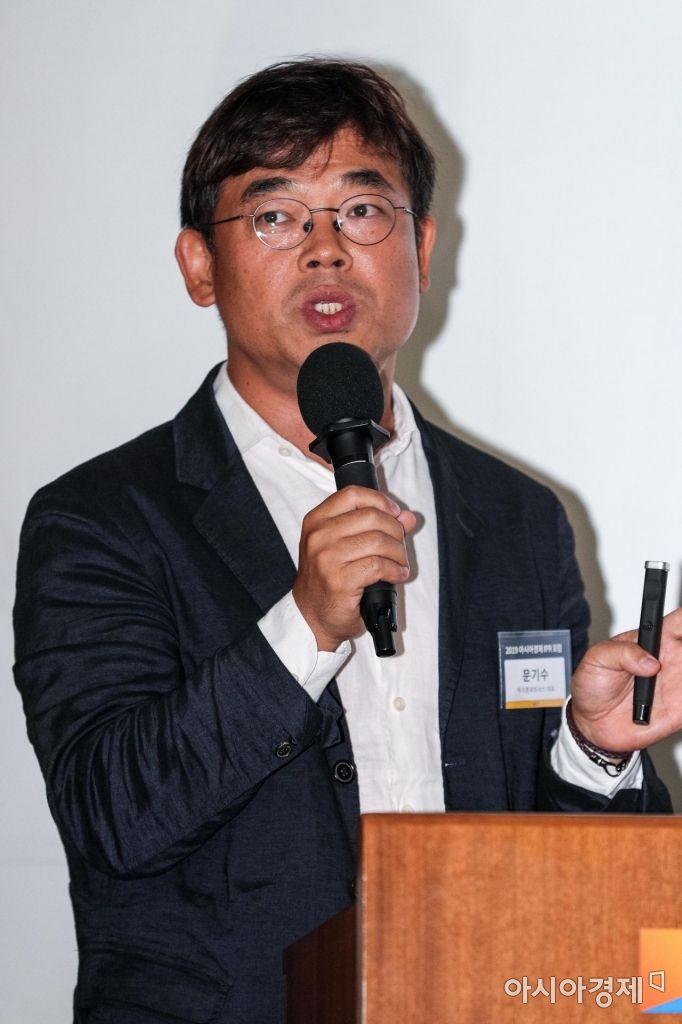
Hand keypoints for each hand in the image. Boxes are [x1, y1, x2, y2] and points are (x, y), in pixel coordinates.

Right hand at [292, 486, 416, 650]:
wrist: (313, 616)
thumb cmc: (330, 579)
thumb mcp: (345, 545)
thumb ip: (376, 526)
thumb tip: (408, 517)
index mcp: (316, 521)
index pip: (353, 494)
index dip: (380, 501)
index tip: (394, 514)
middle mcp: (318, 536)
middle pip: (371, 516)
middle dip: (395, 530)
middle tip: (399, 546)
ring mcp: (327, 559)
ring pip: (378, 541)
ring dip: (398, 553)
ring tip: (400, 563)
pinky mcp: (340, 581)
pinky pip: (378, 566)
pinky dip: (395, 570)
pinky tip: (397, 575)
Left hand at [570, 607, 681, 751]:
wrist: (591, 722)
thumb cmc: (593, 684)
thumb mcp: (597, 658)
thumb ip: (622, 652)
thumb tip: (649, 661)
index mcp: (653, 641)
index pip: (680, 620)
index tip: (681, 626)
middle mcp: (670, 660)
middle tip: (677, 656)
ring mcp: (677, 684)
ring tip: (674, 677)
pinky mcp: (679, 709)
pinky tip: (677, 696)